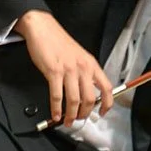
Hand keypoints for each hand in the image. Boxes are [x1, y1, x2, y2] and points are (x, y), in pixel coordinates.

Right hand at [16, 10, 113, 126]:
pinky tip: (55, 115)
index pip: (107, 88)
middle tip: (78, 119)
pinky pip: (57, 96)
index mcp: (91, 65)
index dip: (107, 104)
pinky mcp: (54, 71)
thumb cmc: (60, 43)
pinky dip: (56, 109)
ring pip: (74, 100)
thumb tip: (86, 94)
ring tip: (67, 121)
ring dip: (71, 115)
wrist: (43, 29)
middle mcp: (83, 68)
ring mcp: (69, 70)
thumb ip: (85, 74)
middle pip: (89, 98)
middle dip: (84, 114)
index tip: (103, 113)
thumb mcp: (80, 57)